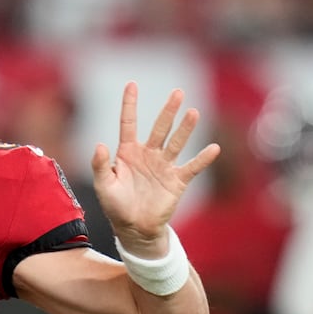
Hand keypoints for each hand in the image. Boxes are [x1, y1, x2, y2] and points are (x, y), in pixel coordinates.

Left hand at [91, 83, 219, 257]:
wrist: (134, 228)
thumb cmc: (116, 206)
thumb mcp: (103, 186)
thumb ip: (99, 165)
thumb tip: (99, 144)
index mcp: (127, 152)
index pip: (129, 123)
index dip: (130, 105)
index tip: (132, 84)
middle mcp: (148, 154)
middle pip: (159, 128)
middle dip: (168, 111)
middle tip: (177, 92)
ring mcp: (164, 166)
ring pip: (177, 142)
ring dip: (186, 128)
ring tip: (193, 112)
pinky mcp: (177, 181)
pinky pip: (192, 167)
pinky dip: (203, 159)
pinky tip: (213, 148)